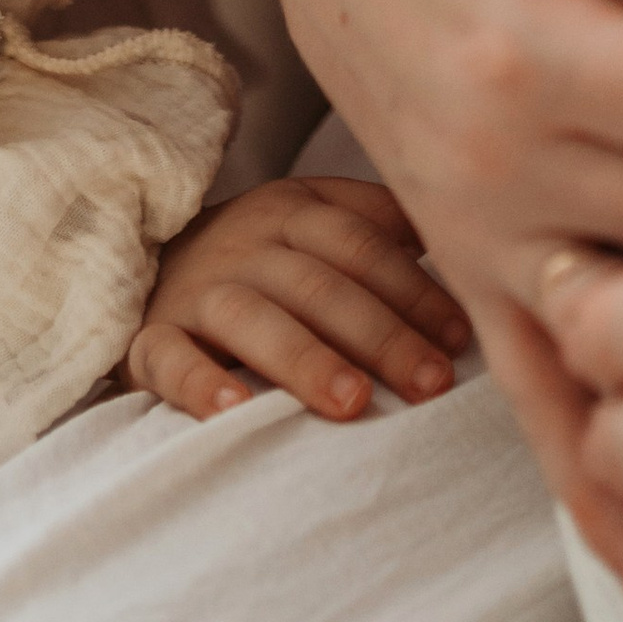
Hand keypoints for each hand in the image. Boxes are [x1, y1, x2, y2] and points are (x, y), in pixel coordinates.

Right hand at [127, 176, 472, 422]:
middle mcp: (246, 244)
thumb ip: (384, 229)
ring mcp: (196, 291)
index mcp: (294, 211)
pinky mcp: (150, 337)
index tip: (461, 338)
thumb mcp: (316, 223)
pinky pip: (169, 358)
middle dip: (381, 335)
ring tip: (351, 402)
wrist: (149, 264)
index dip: (416, 290)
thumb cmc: (262, 258)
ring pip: (252, 319)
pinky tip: (235, 410)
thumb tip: (473, 259)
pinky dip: (199, 384)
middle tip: (430, 383)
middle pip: (320, 285)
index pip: (364, 245)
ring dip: (306, 359)